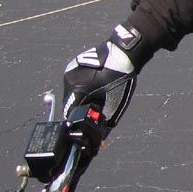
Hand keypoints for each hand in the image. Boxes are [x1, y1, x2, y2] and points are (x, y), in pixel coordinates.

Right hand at [62, 23, 144, 144]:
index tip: (86, 124)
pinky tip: (94, 84)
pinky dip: (81, 87)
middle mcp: (69, 79)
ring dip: (81, 98)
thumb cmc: (122, 76)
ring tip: (97, 94)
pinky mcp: (72, 65)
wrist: (124, 52)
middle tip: (96, 108)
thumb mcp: (116, 103)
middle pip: (70, 103)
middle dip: (81, 108)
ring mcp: (69, 70)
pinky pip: (73, 82)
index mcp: (77, 88)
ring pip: (71, 92)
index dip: (78, 121)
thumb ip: (106, 123)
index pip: (70, 113)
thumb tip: (101, 139)